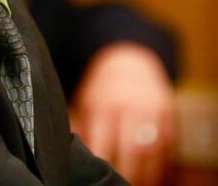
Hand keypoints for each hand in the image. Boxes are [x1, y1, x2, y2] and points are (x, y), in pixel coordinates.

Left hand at [69, 42, 175, 185]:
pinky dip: (164, 166)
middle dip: (126, 173)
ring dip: (147, 175)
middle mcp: (128, 108)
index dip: (100, 161)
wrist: (128, 61)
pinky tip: (155, 177)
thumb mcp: (86, 101)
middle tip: (118, 184)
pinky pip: (169, 147)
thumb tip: (66, 148)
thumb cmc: (101, 89)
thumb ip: (80, 124)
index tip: (96, 175)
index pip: (101, 140)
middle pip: (130, 150)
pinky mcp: (168, 115)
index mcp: (102, 105)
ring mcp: (151, 111)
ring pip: (152, 152)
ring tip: (137, 184)